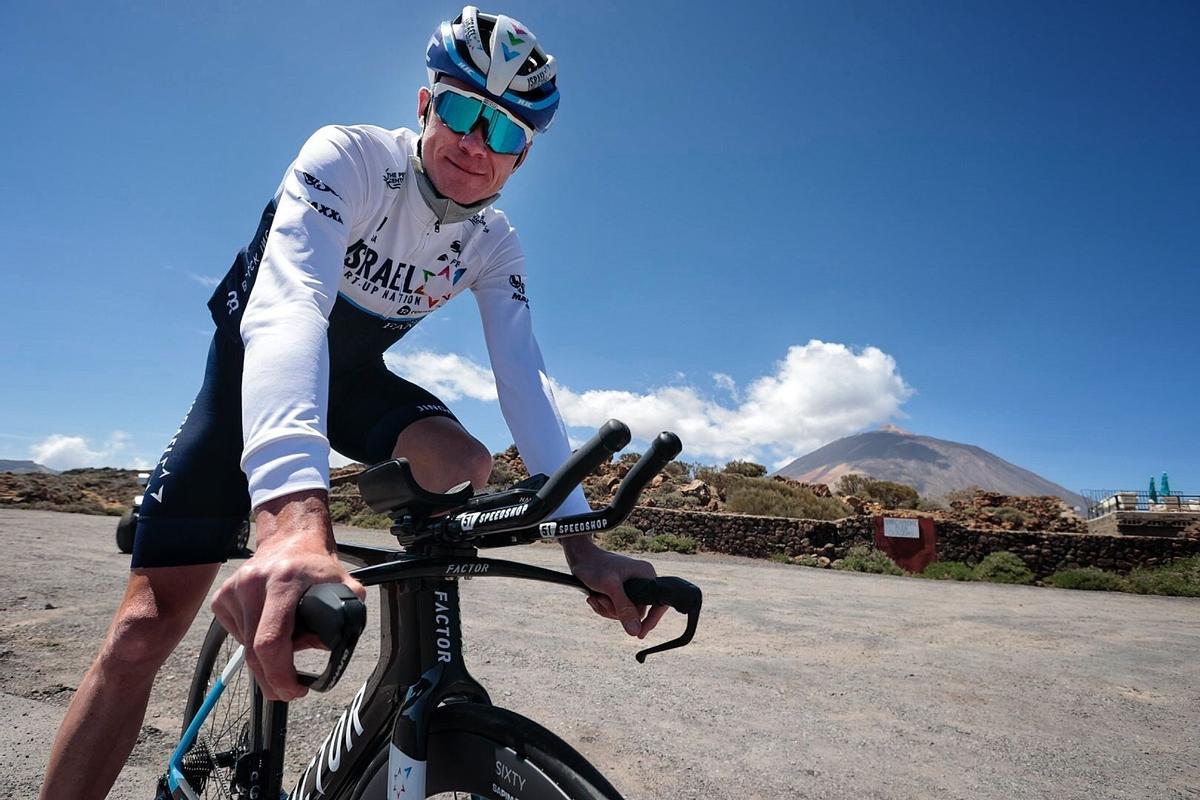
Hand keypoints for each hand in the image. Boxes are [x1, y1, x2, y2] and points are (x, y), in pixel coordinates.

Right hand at [210, 490, 364, 701]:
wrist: (290, 539)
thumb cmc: (318, 568)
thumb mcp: (344, 587)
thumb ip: (347, 617)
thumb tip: (330, 647)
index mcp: (283, 581)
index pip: (271, 641)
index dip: (280, 675)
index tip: (295, 689)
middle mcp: (252, 583)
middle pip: (253, 652)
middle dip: (272, 680)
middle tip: (289, 691)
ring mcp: (232, 590)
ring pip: (244, 647)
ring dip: (266, 656)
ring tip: (289, 635)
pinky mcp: (221, 598)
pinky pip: (237, 635)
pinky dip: (253, 641)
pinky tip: (269, 624)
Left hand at [563, 538, 668, 638]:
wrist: (580, 558)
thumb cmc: (596, 566)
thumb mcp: (610, 587)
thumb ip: (624, 608)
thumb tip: (635, 631)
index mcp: (646, 575)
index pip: (657, 604)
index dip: (651, 620)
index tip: (640, 635)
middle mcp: (641, 582)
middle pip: (636, 612)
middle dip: (616, 611)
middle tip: (602, 600)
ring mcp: (631, 588)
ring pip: (624, 613)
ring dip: (606, 609)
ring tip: (596, 597)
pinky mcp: (620, 592)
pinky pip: (615, 610)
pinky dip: (603, 607)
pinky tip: (594, 598)